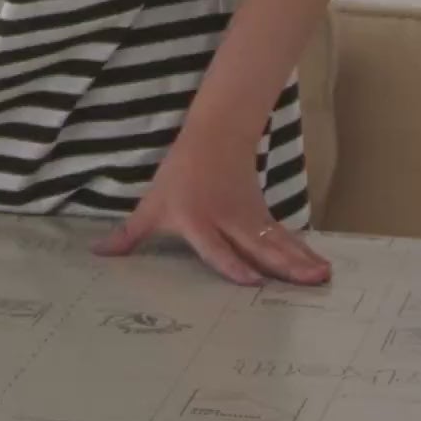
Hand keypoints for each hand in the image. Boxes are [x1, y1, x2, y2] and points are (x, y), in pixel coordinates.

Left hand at [94, 135, 332, 287]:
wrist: (214, 137)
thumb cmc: (178, 176)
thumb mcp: (151, 204)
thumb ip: (129, 235)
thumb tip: (99, 255)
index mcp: (197, 221)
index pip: (215, 246)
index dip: (232, 263)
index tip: (250, 282)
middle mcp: (227, 221)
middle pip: (255, 245)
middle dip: (280, 266)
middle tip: (304, 282)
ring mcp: (249, 218)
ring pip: (276, 242)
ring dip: (300, 260)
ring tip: (322, 277)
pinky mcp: (264, 217)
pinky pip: (284, 237)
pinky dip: (303, 252)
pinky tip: (321, 267)